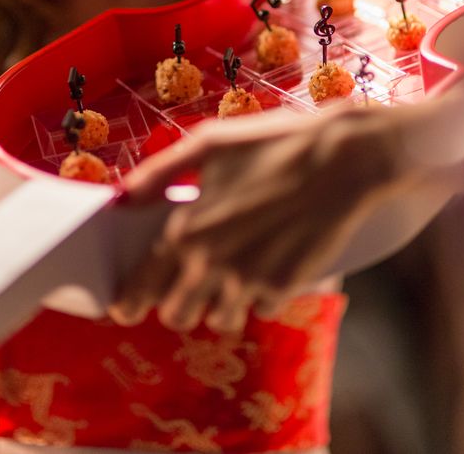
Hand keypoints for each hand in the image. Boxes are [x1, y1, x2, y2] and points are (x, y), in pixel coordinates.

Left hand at [110, 102, 433, 332]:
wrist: (341, 160)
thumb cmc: (272, 143)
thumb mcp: (209, 143)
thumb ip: (159, 172)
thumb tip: (122, 197)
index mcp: (187, 230)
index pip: (144, 284)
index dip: (129, 299)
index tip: (124, 308)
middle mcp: (212, 264)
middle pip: (177, 316)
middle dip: (175, 307)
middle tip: (183, 291)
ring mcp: (250, 281)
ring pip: (220, 320)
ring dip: (218, 305)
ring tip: (230, 276)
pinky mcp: (285, 287)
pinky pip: (262, 308)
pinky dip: (261, 294)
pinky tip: (268, 265)